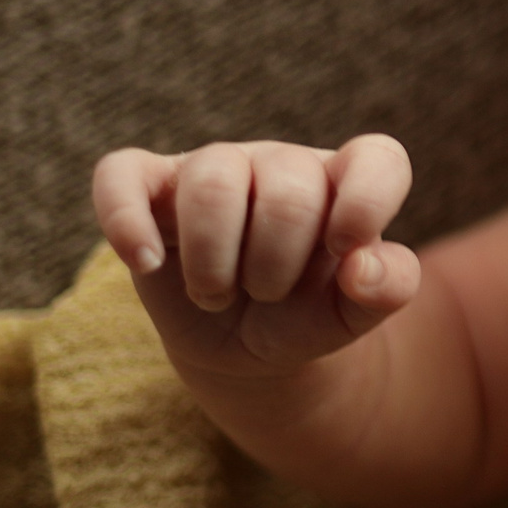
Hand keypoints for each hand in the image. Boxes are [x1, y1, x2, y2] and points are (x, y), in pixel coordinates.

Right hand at [91, 134, 421, 376]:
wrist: (244, 347)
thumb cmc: (305, 315)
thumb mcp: (353, 315)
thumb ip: (386, 288)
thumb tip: (361, 266)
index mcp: (344, 184)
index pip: (377, 160)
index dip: (366, 203)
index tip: (344, 252)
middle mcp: (282, 164)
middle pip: (287, 187)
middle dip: (276, 262)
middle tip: (265, 295)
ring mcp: (213, 169)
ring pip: (212, 178)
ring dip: (214, 259)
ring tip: (217, 294)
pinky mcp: (148, 188)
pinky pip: (121, 175)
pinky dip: (125, 219)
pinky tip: (143, 262)